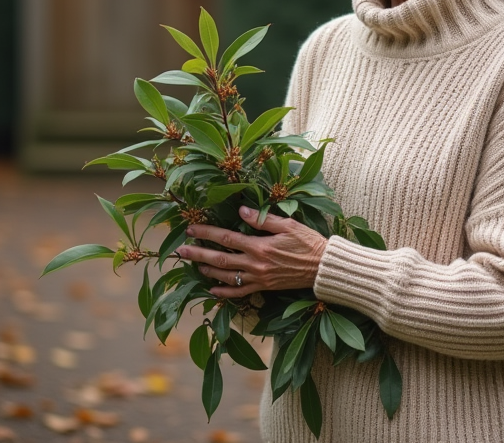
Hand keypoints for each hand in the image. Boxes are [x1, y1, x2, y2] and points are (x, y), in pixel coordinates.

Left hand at [176, 206, 328, 297]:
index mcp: (259, 246)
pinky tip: (212, 291)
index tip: (191, 229)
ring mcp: (258, 278)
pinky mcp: (264, 288)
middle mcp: (255, 264)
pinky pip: (240, 293)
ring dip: (207, 271)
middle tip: (180, 250)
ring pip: (226, 277)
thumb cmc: (307, 242)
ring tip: (193, 266)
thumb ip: (262, 219)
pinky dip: (224, 293)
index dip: (206, 233)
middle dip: (198, 254)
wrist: (322, 267)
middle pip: (219, 259)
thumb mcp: (287, 224)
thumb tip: (241, 210)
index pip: (226, 238)